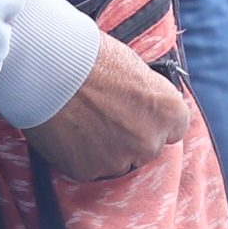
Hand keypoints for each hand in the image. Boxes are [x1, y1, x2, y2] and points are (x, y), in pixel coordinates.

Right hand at [25, 34, 193, 180]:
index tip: (140, 114)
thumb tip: (144, 104)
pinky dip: (79, 155)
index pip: (174, 129)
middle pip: (146, 148)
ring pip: (117, 161)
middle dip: (130, 137)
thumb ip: (147, 96)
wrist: (52, 68)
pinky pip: (88, 167)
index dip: (154, 121)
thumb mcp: (135, 67)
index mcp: (169, 111)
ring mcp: (119, 160)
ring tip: (83, 121)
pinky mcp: (89, 171)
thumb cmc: (92, 57)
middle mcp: (150, 141)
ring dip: (105, 149)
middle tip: (104, 115)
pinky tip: (68, 132)